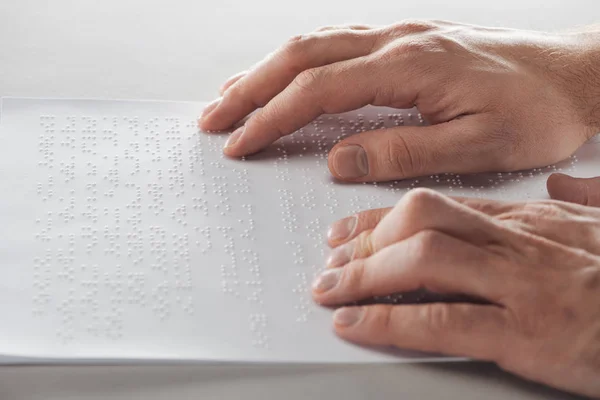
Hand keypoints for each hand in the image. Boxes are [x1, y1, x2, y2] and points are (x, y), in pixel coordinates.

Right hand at [199, 21, 599, 181]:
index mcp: (409, 66)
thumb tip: (338, 160)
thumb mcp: (476, 146)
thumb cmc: (536, 111)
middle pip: (301, 57)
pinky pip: (337, 41)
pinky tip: (285, 72)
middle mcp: (396, 40)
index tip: (238, 144)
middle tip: (212, 120)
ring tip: (232, 97)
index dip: (270, 119)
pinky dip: (299, 59)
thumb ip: (402, 152)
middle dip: (249, 90)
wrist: (574, 75)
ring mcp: (399, 34)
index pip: (317, 91)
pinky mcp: (405, 40)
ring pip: (314, 43)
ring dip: (266, 70)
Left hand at [311, 173, 599, 397]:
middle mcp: (518, 245)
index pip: (438, 206)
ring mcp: (520, 286)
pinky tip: (356, 326)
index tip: (348, 229)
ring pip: (422, 261)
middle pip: (421, 221)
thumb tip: (560, 187)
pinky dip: (389, 322)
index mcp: (531, 222)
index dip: (382, 217)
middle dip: (366, 240)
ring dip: (365, 276)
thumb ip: (580, 204)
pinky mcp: (526, 334)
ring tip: (329, 291)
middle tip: (330, 259)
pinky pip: (442, 321)